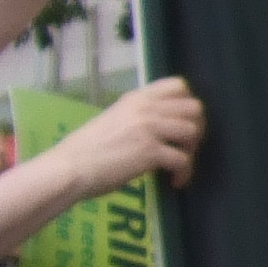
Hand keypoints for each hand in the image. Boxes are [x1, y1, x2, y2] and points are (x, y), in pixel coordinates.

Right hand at [54, 76, 204, 193]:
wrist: (70, 168)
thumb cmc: (86, 150)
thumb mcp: (113, 120)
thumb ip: (136, 117)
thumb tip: (159, 126)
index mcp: (136, 99)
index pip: (178, 85)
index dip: (188, 104)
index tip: (182, 122)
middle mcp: (145, 108)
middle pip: (194, 108)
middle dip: (196, 128)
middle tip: (185, 147)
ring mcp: (149, 128)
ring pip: (192, 132)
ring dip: (191, 152)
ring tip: (177, 165)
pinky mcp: (150, 152)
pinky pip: (183, 159)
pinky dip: (184, 173)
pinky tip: (175, 181)